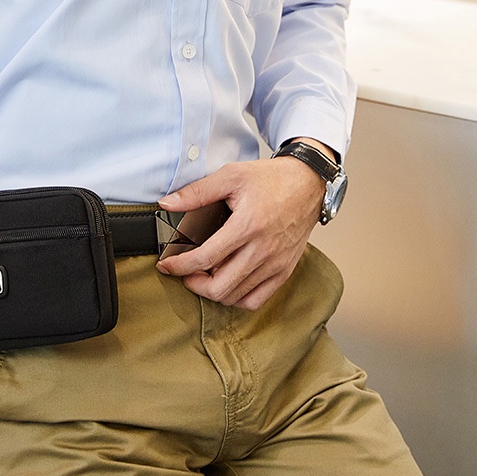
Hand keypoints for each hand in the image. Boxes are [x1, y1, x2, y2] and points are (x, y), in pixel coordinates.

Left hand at [156, 151, 324, 309]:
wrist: (309, 183)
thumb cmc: (271, 178)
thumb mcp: (231, 175)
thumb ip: (197, 192)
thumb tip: (166, 203)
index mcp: (248, 225)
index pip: (205, 258)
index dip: (180, 266)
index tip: (167, 265)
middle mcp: (263, 249)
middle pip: (219, 287)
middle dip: (193, 284)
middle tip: (185, 273)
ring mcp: (276, 264)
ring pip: (235, 297)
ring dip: (213, 291)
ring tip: (204, 275)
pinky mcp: (285, 271)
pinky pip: (256, 300)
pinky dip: (236, 298)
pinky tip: (227, 283)